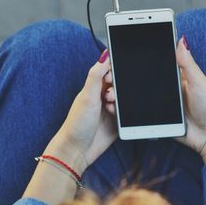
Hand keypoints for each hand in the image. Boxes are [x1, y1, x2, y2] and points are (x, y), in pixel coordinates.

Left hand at [45, 49, 116, 173]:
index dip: (114, 73)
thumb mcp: (87, 95)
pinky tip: (116, 118)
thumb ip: (96, 74)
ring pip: (126, 100)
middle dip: (119, 89)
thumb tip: (104, 55)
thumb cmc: (77, 123)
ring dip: (121, 103)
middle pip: (120, 86)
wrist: (78, 150)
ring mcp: (111, 111)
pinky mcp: (117, 124)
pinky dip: (125, 115)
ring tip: (110, 108)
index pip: (109, 73)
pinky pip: (128, 115)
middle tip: (110, 97)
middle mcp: (102, 98)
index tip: (112, 79)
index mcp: (94, 88)